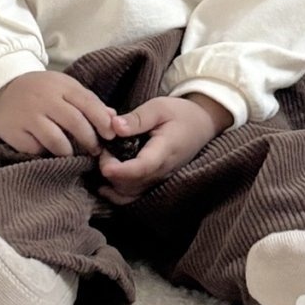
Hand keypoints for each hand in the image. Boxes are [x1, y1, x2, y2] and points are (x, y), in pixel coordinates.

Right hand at [0, 70, 115, 157]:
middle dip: (89, 140)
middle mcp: (45, 98)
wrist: (3, 89)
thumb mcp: (65, 88)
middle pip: (75, 123)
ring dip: (69, 152)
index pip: (88, 103)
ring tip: (72, 154)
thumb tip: (114, 118)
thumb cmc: (42, 91)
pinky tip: (47, 151)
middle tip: (95, 150)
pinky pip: (36, 149)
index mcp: (61, 85)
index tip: (111, 136)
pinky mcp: (14, 132)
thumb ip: (89, 102)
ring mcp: (28, 115)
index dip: (102, 121)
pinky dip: (44, 153)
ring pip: (56, 141)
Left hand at [96, 95, 226, 203]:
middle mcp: (162, 172)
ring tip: (106, 159)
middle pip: (131, 183)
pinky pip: (134, 197)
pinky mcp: (155, 184)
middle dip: (110, 170)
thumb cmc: (179, 114)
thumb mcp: (159, 107)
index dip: (121, 170)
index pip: (142, 168)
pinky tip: (105, 185)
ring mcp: (159, 181)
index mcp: (164, 151)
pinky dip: (117, 194)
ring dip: (112, 181)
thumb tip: (114, 126)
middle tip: (102, 148)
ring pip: (130, 193)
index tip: (104, 165)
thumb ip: (136, 118)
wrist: (201, 126)